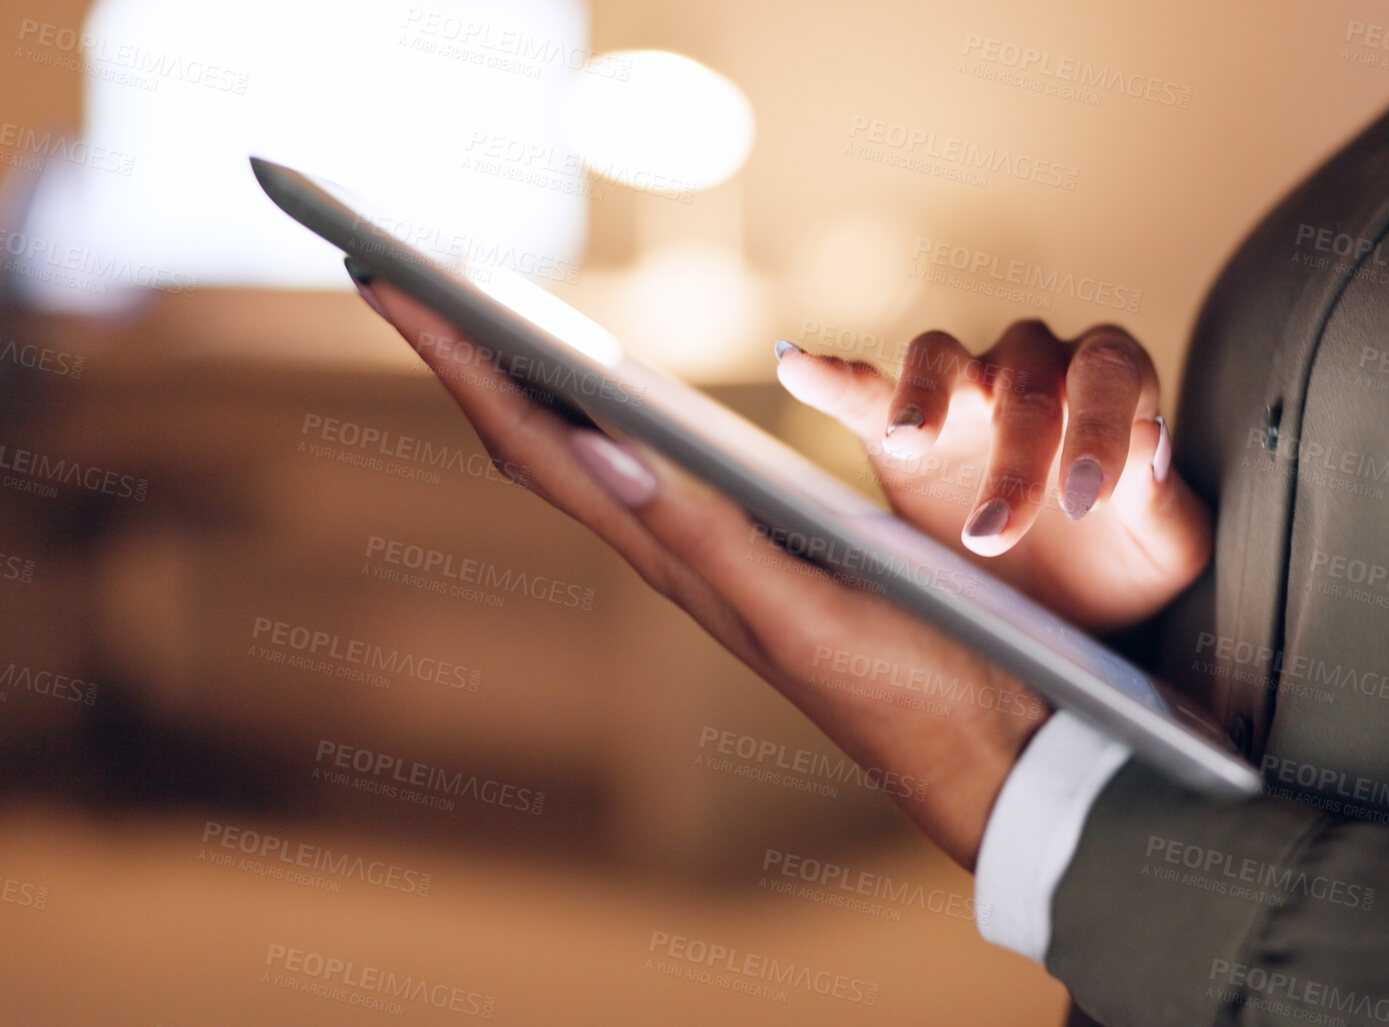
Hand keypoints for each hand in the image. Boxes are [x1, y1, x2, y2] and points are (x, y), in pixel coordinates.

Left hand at [347, 268, 1046, 869]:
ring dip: (524, 387)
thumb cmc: (909, 686)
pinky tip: (608, 401)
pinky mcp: (763, 554)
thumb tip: (606, 447)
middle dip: (468, 359)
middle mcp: (676, 553)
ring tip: (478, 324)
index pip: (539, 446)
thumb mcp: (801, 613)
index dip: (463, 364)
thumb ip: (709, 539)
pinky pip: (655, 472)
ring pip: (587, 458)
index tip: (392, 283)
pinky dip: (609, 418)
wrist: (979, 750)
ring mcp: (714, 555)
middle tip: (399, 277)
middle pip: (541, 442)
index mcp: (675, 559)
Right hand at [775, 320, 1210, 632]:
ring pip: (945, 357)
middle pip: (1025, 378)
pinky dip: (830, 374)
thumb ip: (1160, 495)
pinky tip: (795, 364)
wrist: (1069, 609)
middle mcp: (1039, 368)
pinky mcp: (899, 427)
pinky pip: (863, 387)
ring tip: (909, 441)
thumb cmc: (1126, 564)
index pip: (1109, 374)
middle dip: (1015, 456)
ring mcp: (965, 390)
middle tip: (996, 533)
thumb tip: (1148, 444)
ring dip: (927, 397)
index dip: (1100, 427)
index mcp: (1113, 382)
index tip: (1087, 499)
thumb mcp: (1164, 548)